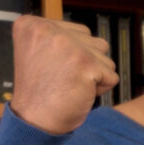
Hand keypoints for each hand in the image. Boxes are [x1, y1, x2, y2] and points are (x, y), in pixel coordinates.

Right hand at [8, 14, 118, 135]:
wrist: (34, 120)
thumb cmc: (42, 92)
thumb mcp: (41, 52)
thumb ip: (63, 38)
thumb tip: (95, 40)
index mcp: (32, 24)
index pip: (81, 32)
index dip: (76, 55)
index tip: (52, 69)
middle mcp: (47, 29)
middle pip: (96, 42)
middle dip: (88, 64)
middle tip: (63, 79)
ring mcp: (66, 44)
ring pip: (106, 57)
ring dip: (96, 75)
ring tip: (71, 85)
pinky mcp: (84, 62)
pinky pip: (112, 76)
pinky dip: (101, 89)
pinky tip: (78, 93)